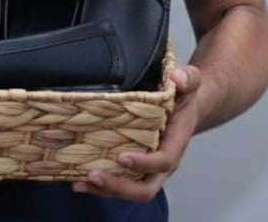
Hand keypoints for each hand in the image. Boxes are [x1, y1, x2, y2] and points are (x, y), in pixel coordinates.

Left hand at [71, 65, 200, 201]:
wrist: (186, 106)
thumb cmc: (184, 96)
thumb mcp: (190, 82)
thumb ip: (187, 79)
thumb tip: (177, 79)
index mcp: (175, 143)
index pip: (163, 161)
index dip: (144, 163)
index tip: (123, 157)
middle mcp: (162, 162)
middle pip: (145, 188)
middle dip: (119, 186)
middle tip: (94, 176)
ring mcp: (147, 166)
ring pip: (130, 189)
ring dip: (105, 189)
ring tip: (79, 183)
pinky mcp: (134, 164)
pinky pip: (119, 179)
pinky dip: (100, 184)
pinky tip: (77, 179)